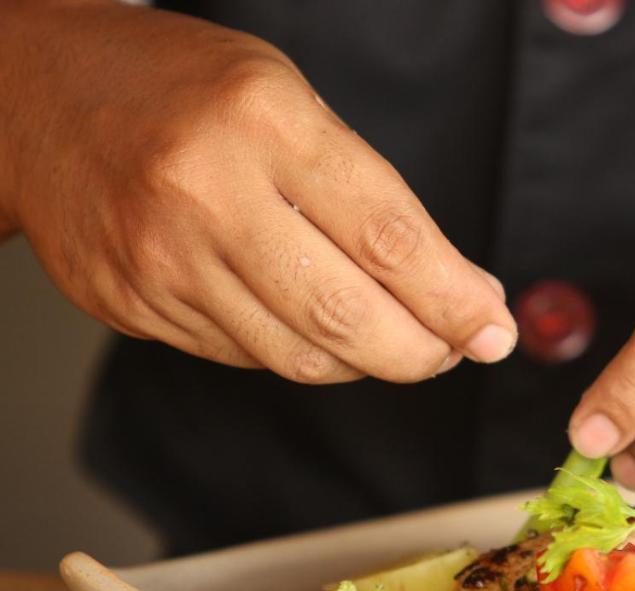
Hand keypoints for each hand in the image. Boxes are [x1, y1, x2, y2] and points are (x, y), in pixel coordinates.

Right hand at [0, 2, 513, 381]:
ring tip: (397, 338)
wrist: (34, 97)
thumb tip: (458, 288)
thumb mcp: (289, 99)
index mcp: (264, 123)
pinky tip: (316, 324)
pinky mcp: (133, 305)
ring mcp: (161, 259)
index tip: (494, 329)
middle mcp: (206, 194)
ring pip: (299, 356)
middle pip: (347, 318)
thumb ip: (371, 195)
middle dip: (423, 352)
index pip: (388, 239)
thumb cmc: (184, 90)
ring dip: (368, 362)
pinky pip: (246, 357)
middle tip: (456, 348)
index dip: (455, 301)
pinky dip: (301, 352)